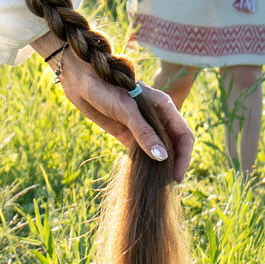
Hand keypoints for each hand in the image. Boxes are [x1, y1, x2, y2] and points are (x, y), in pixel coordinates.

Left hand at [33, 35, 192, 183]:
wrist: (80, 79)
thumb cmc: (105, 86)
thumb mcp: (126, 109)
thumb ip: (144, 132)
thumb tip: (162, 158)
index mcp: (164, 106)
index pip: (184, 135)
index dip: (184, 156)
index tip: (177, 176)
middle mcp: (157, 117)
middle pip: (174, 144)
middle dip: (174, 163)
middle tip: (167, 183)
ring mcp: (142, 125)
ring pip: (159, 149)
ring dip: (160, 165)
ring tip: (156, 183)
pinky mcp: (127, 132)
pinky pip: (141, 150)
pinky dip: (145, 162)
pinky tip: (142, 174)